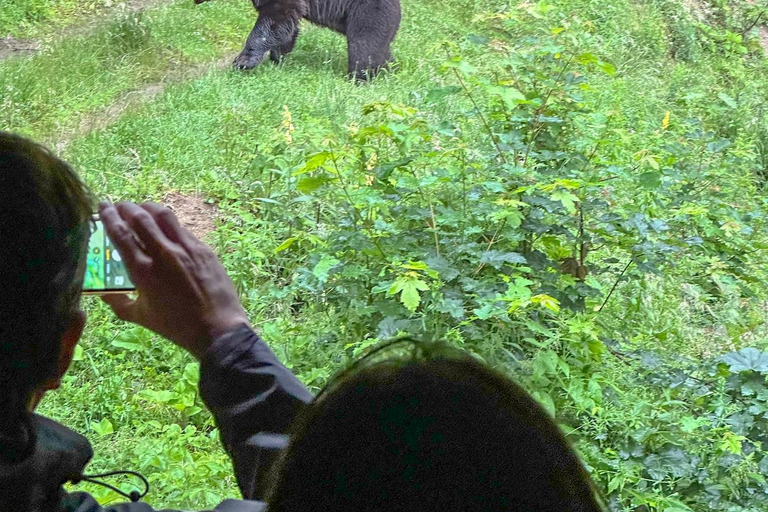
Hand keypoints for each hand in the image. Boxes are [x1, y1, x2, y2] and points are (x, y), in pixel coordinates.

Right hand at [99, 201, 250, 359]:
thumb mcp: (141, 317)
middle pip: (140, 218)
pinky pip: (182, 228)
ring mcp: (186, 249)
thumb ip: (118, 302)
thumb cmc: (176, 326)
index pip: (121, 234)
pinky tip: (166, 226)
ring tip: (141, 207)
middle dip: (127, 207)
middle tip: (120, 205)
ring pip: (164, 215)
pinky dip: (169, 223)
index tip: (102, 205)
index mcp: (143, 271)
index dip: (109, 216)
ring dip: (148, 207)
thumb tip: (101, 292)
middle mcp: (163, 254)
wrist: (218, 327)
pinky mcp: (204, 249)